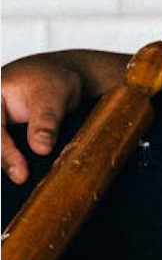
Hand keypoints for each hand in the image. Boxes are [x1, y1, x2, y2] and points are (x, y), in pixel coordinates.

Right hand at [1, 55, 83, 184]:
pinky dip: (10, 163)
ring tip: (22, 179)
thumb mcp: (55, 95)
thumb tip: (41, 149)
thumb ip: (46, 121)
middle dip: (3, 162)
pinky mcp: (1, 137)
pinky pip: (3, 152)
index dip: (6, 154)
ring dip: (6, 164)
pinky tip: (22, 174)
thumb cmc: (53, 81)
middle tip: (22, 180)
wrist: (57, 79)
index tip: (22, 174)